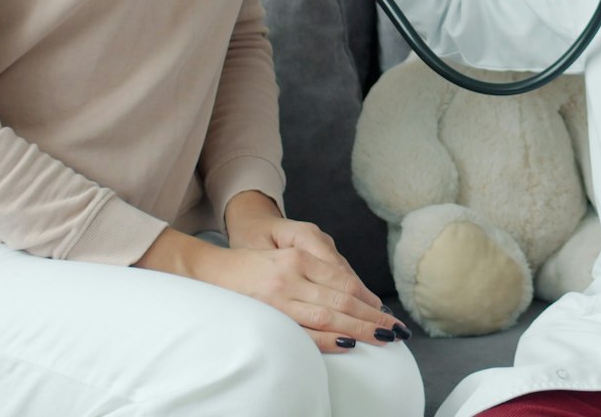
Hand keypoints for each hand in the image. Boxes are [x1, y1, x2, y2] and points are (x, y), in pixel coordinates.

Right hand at [135, 227, 407, 352]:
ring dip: (359, 328)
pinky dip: (327, 337)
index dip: (368, 298)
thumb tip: (352, 295)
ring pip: (329, 313)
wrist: (204, 270)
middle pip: (342, 297)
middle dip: (372, 316)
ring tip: (383, 338)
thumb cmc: (247, 268)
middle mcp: (291, 273)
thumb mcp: (283, 259)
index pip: (343, 280)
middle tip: (397, 331)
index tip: (386, 312)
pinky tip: (347, 342)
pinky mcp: (266, 312)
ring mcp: (278, 294)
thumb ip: (315, 274)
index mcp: (298, 257)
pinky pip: (302, 329)